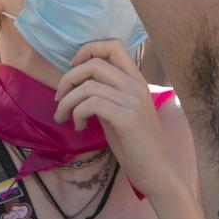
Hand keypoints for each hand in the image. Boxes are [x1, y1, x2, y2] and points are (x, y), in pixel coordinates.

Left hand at [56, 40, 178, 198]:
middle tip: (59, 98)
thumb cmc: (137, 146)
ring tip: (64, 118)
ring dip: (68, 102)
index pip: (113, 46)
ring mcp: (133, 102)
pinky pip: (91, 104)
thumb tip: (78, 87)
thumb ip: (106, 96)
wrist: (158, 173)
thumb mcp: (121, 113)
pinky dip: (77, 114)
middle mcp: (136, 86)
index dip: (88, 51)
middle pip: (94, 63)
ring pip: (88, 86)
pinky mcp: (127, 119)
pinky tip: (80, 127)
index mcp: (137, 81)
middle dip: (68, 78)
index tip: (73, 69)